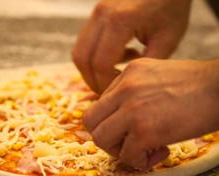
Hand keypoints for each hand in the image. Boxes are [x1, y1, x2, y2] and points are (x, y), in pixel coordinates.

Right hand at [73, 0, 191, 92]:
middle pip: (82, 59)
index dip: (105, 83)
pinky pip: (84, 43)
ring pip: (79, 52)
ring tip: (113, 74)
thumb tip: (124, 88)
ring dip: (91, 70)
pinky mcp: (95, 14)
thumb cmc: (171, 8)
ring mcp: (95, 12)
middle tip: (109, 90)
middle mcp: (102, 14)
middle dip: (92, 81)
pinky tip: (116, 58)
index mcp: (120, 21)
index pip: (100, 64)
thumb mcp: (166, 41)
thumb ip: (144, 67)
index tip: (117, 92)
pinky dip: (94, 58)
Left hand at [83, 58, 218, 169]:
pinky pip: (126, 156)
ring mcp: (132, 108)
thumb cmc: (196, 86)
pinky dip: (140, 161)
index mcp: (126, 74)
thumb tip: (120, 119)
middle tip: (129, 144)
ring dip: (120, 151)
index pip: (99, 106)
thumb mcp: (156, 78)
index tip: (129, 131)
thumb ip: (133, 93)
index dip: (111, 124)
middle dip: (108, 139)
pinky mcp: (144, 129)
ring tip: (145, 149)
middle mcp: (124, 88)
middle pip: (91, 122)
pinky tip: (160, 152)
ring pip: (101, 139)